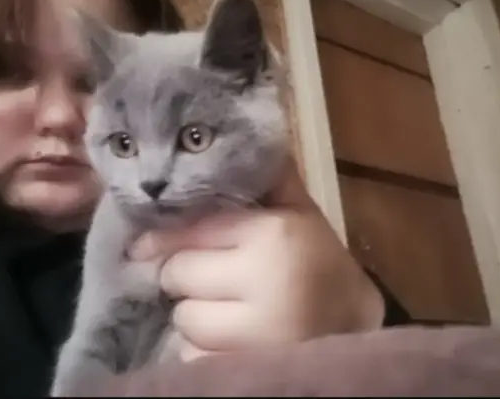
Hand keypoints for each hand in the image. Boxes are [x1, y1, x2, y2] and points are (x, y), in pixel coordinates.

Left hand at [129, 158, 384, 360]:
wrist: (356, 326)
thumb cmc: (320, 263)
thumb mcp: (300, 214)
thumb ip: (266, 179)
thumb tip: (231, 134)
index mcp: (274, 234)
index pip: (191, 231)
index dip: (163, 239)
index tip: (142, 246)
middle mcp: (265, 280)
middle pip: (178, 275)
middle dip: (185, 279)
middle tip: (211, 281)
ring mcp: (258, 332)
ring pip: (183, 320)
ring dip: (194, 319)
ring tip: (227, 314)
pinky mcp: (246, 366)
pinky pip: (194, 357)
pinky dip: (203, 353)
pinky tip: (231, 343)